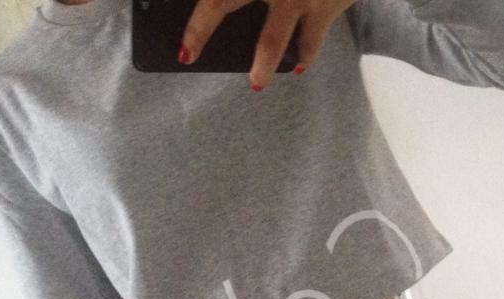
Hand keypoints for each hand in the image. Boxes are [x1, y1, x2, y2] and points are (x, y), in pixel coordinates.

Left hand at [178, 0, 356, 90]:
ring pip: (273, 36)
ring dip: (262, 63)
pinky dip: (305, 53)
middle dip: (201, 28)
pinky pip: (311, 39)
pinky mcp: (327, 6)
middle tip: (187, 55)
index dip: (196, 16)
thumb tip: (225, 4)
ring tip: (256, 84)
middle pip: (224, 1)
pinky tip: (298, 67)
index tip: (177, 31)